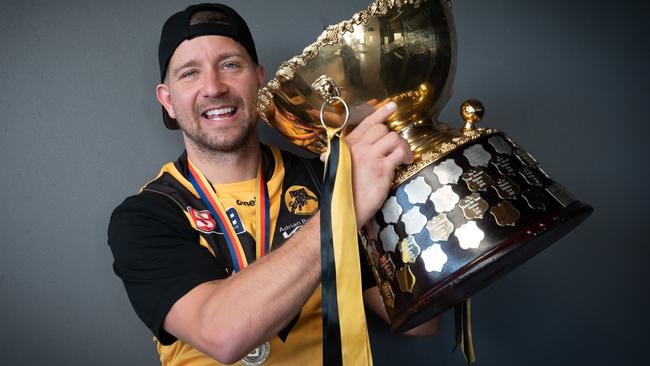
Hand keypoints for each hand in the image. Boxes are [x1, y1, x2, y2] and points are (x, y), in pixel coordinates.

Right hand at [344, 101, 412, 225]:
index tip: (392, 106)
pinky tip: (406, 162)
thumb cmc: (341, 190)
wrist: (345, 208)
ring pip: (393, 138)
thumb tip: (330, 153)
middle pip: (382, 129)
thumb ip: (340, 156)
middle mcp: (358, 147)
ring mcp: (370, 156)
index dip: (381, 112)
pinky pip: (399, 152)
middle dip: (393, 137)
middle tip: (396, 148)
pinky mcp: (382, 168)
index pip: (367, 123)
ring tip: (404, 157)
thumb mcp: (336, 167)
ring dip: (402, 146)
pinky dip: (406, 155)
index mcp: (347, 146)